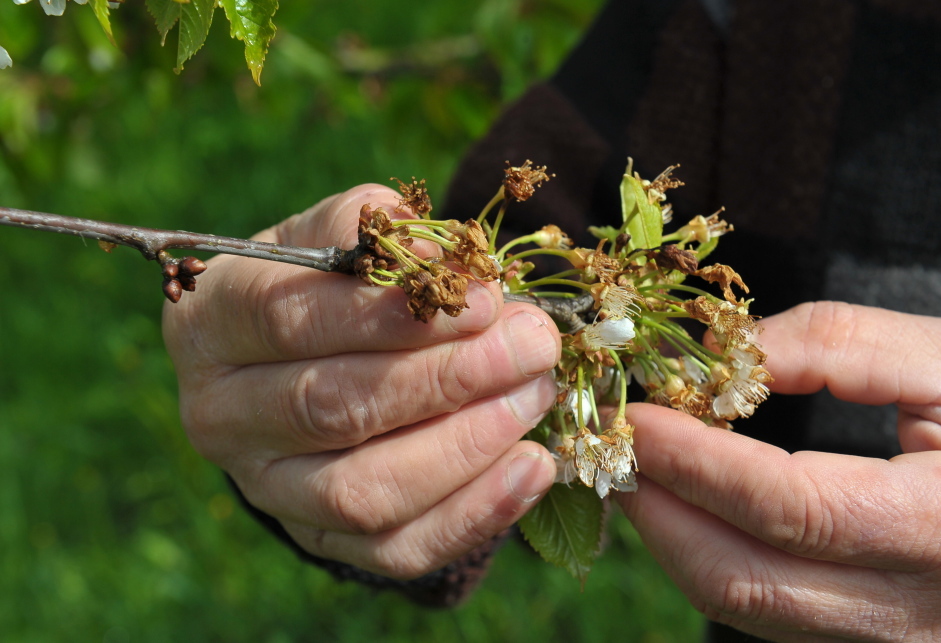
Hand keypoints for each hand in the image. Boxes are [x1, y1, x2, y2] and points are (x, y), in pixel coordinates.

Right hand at [162, 185, 559, 578]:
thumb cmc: (330, 285)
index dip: (390, 314)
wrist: (309, 359)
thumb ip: (386, 234)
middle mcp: (220, 414)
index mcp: (214, 323)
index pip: (289, 319)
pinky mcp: (317, 539)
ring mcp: (265, 488)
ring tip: (535, 395)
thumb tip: (452, 261)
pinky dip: (473, 514)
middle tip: (532, 346)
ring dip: (465, 445)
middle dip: (446, 378)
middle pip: (332, 408)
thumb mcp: (342, 239)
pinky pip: (395, 549)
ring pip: (361, 492)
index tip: (483, 301)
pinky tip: (533, 466)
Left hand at [617, 301, 940, 640]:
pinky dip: (712, 558)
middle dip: (661, 512)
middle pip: (747, 582)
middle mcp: (921, 616)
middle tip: (614, 447)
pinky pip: (767, 615)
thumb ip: (839, 344)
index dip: (697, 460)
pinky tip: (691, 507)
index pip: (789, 507)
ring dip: (674, 539)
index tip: (635, 417)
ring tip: (641, 470)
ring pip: (746, 611)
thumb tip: (725, 362)